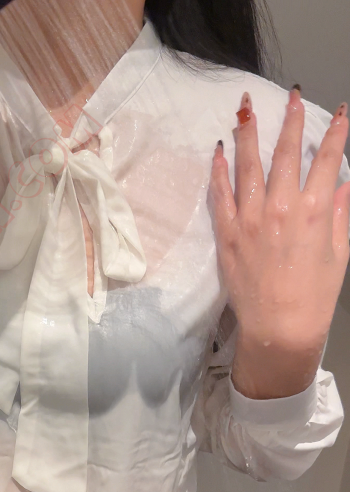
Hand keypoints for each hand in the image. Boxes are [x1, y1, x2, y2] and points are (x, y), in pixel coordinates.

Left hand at [209, 88, 349, 399]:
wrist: (279, 328)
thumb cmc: (314, 295)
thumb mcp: (340, 251)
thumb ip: (340, 212)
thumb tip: (342, 183)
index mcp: (314, 210)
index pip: (327, 158)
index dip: (335, 132)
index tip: (339, 112)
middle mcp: (281, 207)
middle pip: (286, 153)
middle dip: (290, 120)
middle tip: (290, 97)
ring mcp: (250, 218)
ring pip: (248, 164)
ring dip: (249, 131)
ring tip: (246, 107)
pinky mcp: (227, 234)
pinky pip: (220, 194)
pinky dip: (219, 169)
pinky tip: (220, 150)